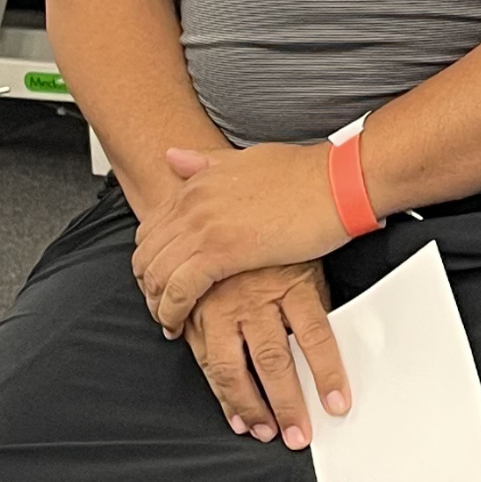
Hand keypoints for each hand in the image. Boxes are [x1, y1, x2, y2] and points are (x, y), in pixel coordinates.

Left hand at [133, 142, 347, 335]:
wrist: (335, 183)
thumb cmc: (303, 175)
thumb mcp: (245, 160)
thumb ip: (205, 162)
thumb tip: (173, 157)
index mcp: (197, 184)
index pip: (151, 229)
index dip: (150, 259)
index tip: (159, 279)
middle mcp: (192, 203)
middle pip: (146, 254)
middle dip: (147, 285)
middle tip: (159, 306)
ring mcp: (204, 226)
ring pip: (155, 274)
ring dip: (156, 303)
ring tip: (168, 322)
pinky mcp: (221, 252)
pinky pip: (179, 289)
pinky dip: (172, 311)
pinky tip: (179, 324)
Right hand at [184, 262, 348, 448]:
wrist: (216, 217)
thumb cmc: (270, 246)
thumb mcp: (305, 263)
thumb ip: (315, 302)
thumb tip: (345, 343)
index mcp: (290, 284)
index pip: (315, 335)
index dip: (328, 373)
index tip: (337, 404)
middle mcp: (253, 298)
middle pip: (273, 359)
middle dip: (287, 403)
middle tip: (299, 433)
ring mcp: (220, 308)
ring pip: (234, 367)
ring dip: (251, 406)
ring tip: (267, 431)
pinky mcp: (196, 316)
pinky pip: (208, 362)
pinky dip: (222, 394)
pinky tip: (236, 416)